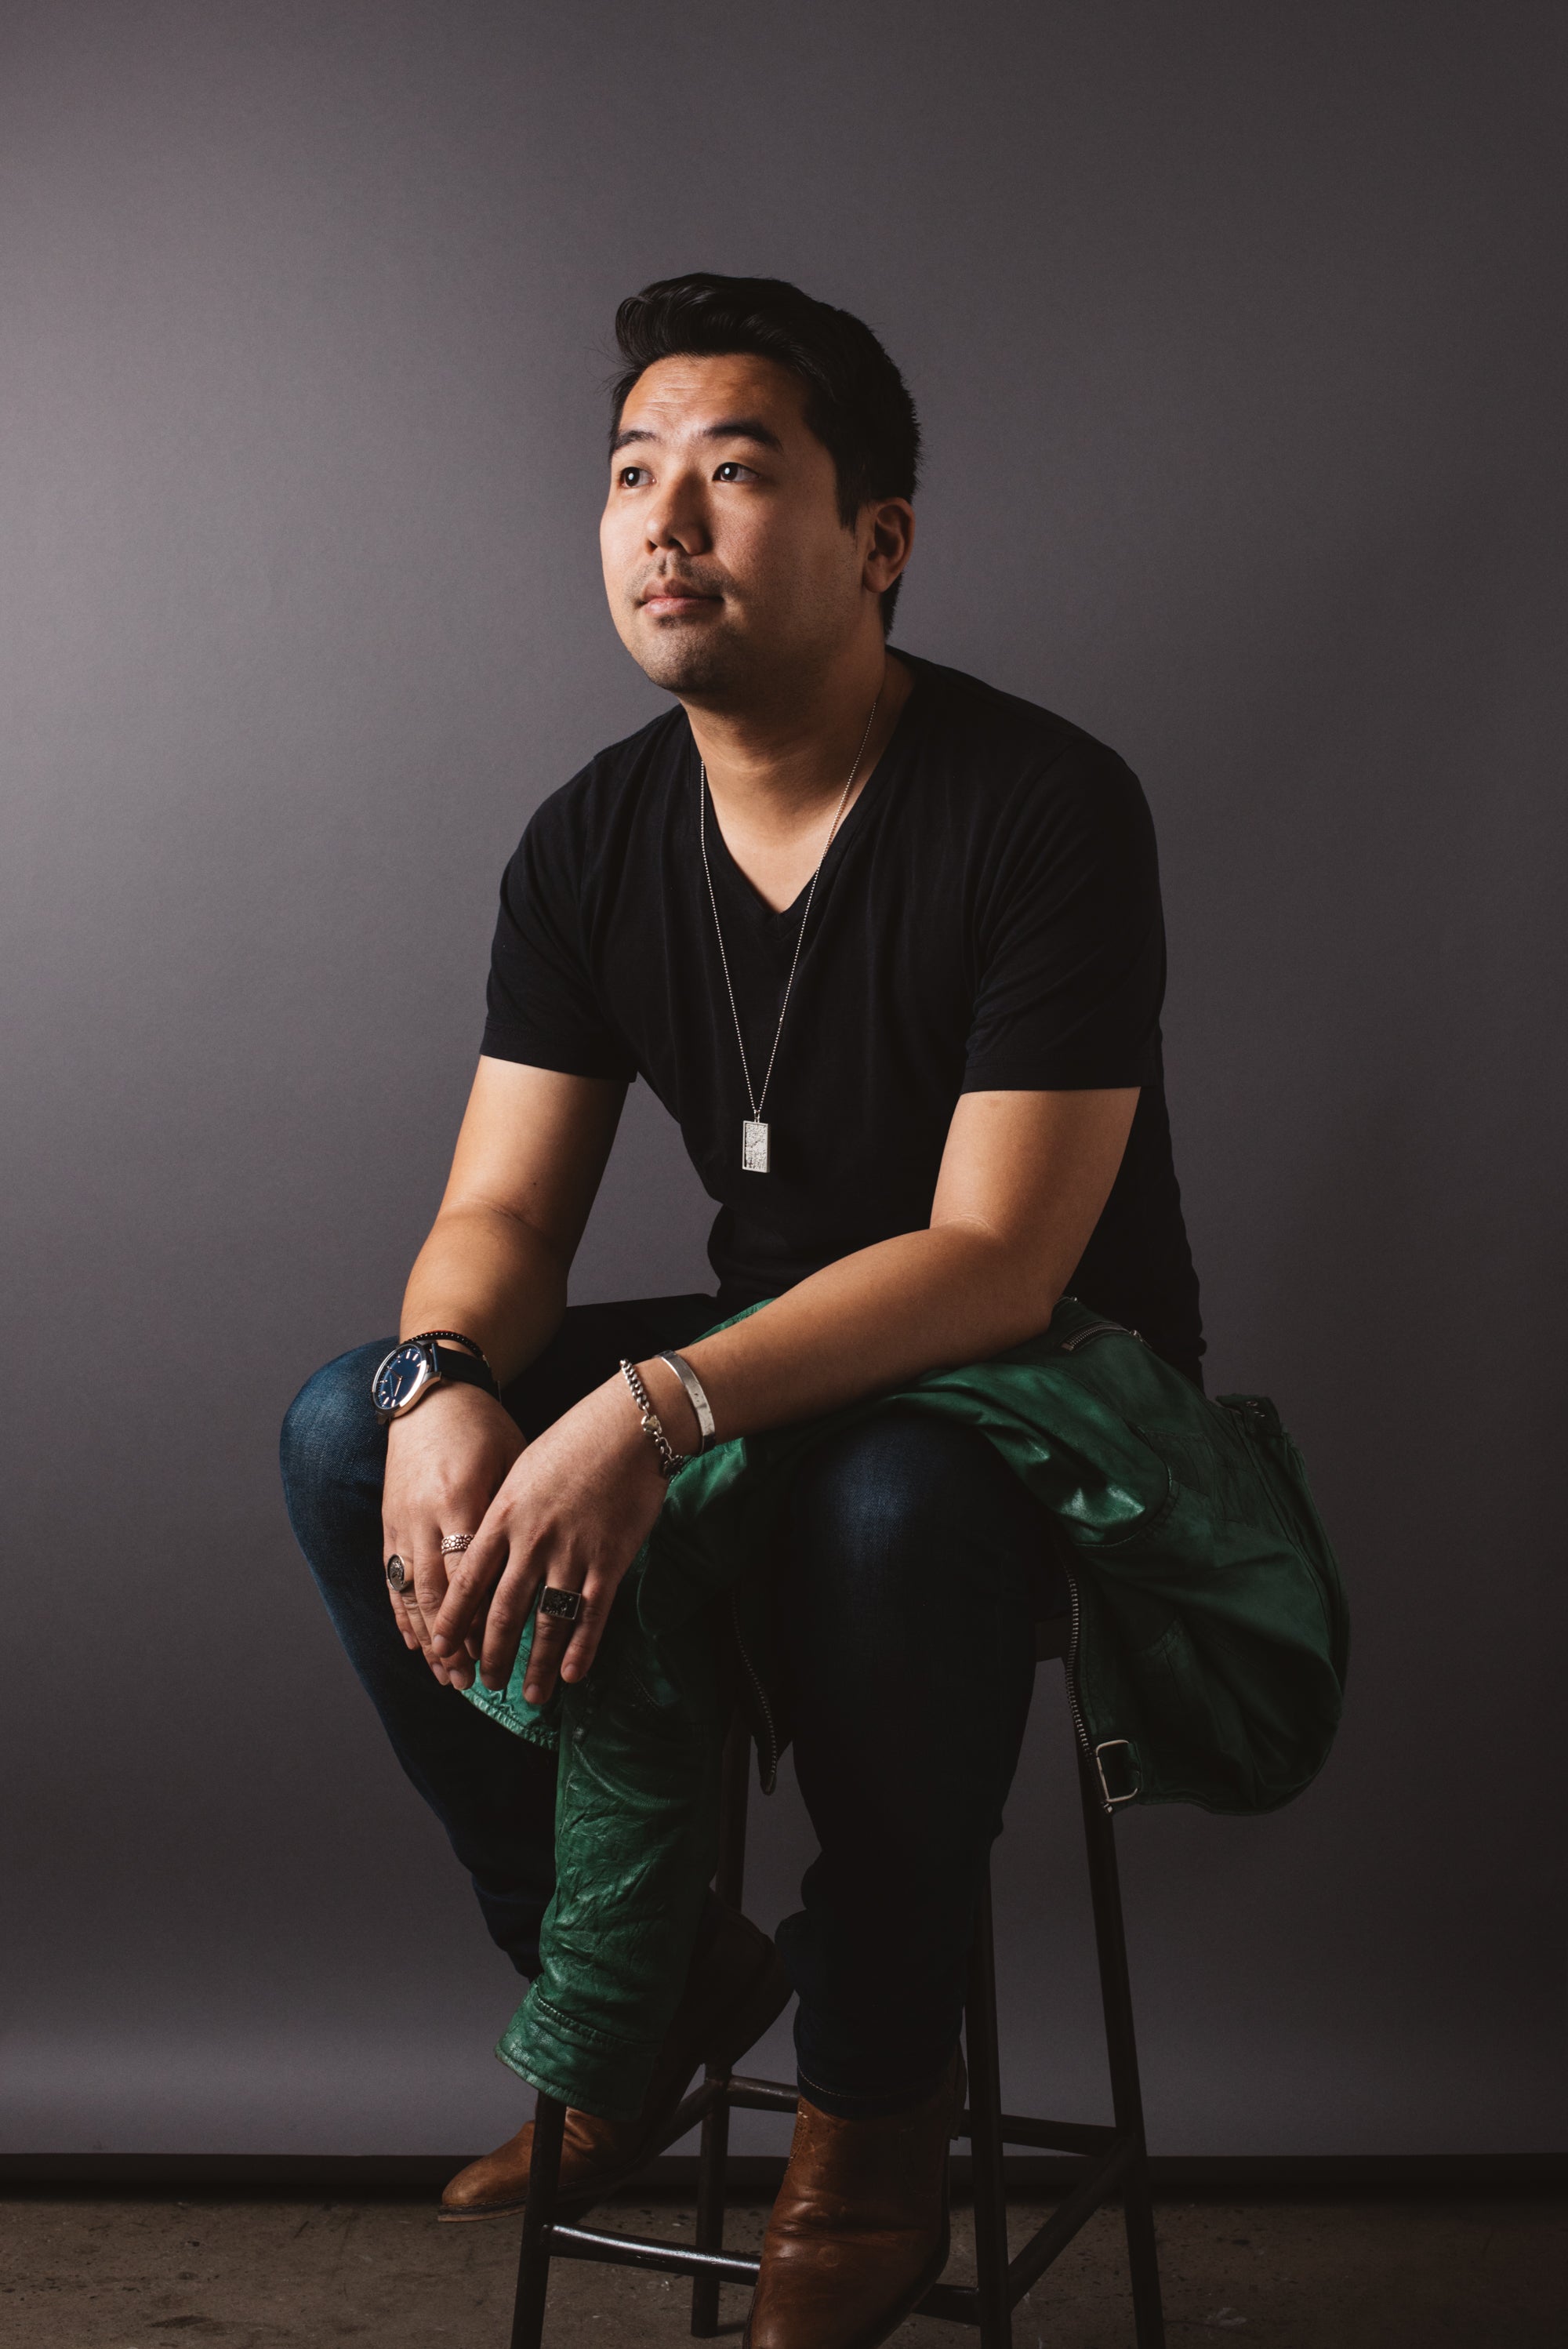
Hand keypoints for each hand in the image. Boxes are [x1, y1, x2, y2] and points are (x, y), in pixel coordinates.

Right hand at [381, 1384, 526, 1683]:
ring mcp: (401, 1522)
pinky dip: (402, 1614)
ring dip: (428, 1639)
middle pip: (437, 1592)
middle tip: (472, 1682)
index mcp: (461, 1498)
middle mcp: (425, 1516)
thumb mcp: (511, 1461)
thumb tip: (538, 1567)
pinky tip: (415, 1644)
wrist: (431, 1397)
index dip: (482, 1617)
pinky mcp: (388, 1523)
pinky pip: (392, 1578)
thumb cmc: (483, 1429)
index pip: (471, 1572)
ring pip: (410, 1592)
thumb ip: (515, 1513)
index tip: (499, 1653)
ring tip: (446, 1676)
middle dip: (454, 1642)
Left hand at [429, 1374, 668, 1704]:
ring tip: (530, 1695)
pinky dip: (581, 1650)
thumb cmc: (574, 1441)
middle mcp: (531, 1541)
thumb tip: (487, 1551)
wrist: (629, 1427)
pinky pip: (591, 1615)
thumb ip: (503, 1514)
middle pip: (502, 1612)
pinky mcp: (610, 1561)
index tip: (441, 1649)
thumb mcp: (522, 1471)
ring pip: (546, 1623)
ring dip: (536, 1665)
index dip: (453, 1620)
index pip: (467, 1581)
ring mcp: (572, 1554)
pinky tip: (573, 1675)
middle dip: (491, 1655)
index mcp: (503, 1516)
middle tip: (485, 1684)